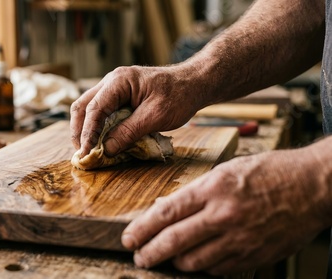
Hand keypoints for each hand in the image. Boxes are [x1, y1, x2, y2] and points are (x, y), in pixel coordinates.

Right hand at [70, 65, 204, 156]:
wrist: (194, 83)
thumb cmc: (179, 96)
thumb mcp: (155, 116)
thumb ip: (129, 132)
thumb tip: (107, 149)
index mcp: (119, 81)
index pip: (94, 109)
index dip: (87, 133)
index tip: (86, 153)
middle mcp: (111, 82)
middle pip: (83, 106)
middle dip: (79, 131)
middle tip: (82, 153)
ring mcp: (114, 88)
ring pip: (88, 108)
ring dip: (85, 129)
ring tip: (88, 149)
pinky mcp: (119, 97)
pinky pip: (100, 111)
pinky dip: (97, 126)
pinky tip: (100, 140)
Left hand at [121, 143, 331, 274]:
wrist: (312, 186)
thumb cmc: (268, 172)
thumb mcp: (226, 171)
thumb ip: (196, 193)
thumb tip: (167, 210)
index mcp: (214, 188)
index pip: (166, 213)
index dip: (142, 229)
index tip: (129, 238)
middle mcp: (224, 215)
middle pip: (174, 241)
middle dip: (150, 253)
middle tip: (139, 257)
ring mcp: (240, 238)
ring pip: (193, 261)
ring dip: (175, 262)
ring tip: (167, 258)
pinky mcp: (254, 255)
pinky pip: (218, 270)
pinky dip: (203, 267)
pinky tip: (198, 261)